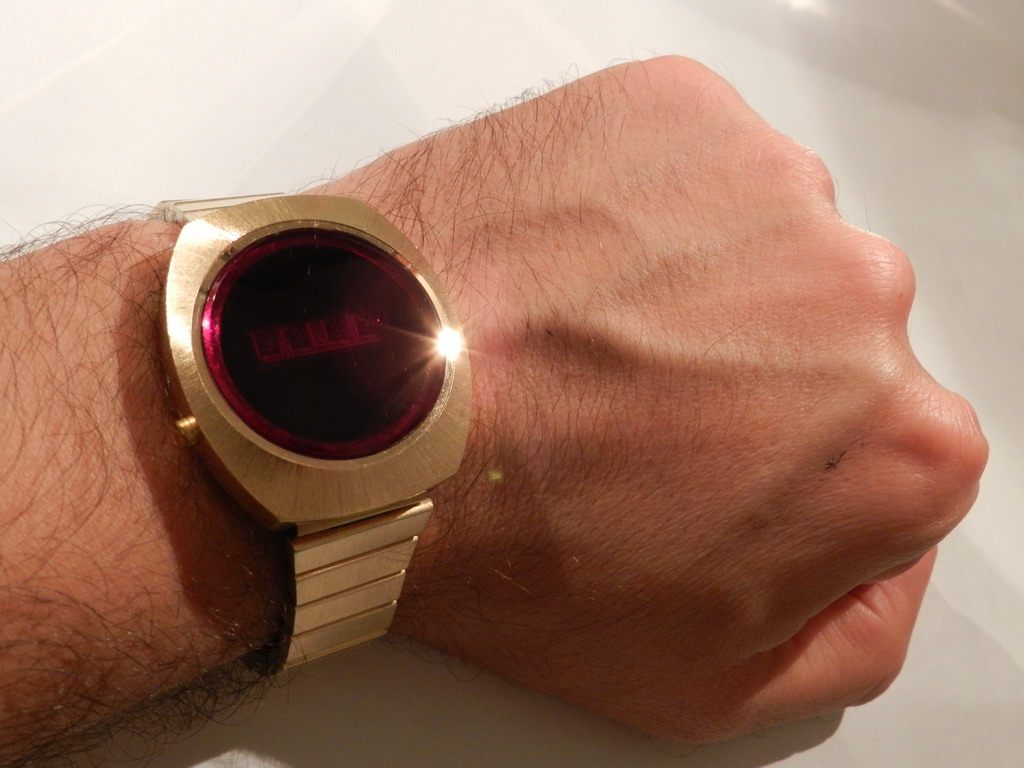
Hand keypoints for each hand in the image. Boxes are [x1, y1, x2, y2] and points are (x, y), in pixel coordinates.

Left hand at [322, 57, 986, 740]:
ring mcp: (768, 189)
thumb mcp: (700, 682)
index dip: (789, 475)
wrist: (360, 414)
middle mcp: (862, 299)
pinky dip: (637, 214)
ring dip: (688, 290)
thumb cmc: (504, 540)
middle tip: (625, 409)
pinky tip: (562, 274)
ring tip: (579, 341)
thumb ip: (845, 636)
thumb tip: (874, 570)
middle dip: (747, 379)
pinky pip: (688, 169)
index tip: (708, 474)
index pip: (893, 452)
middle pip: (827, 341)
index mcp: (900, 447)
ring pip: (756, 248)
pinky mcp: (678, 115)